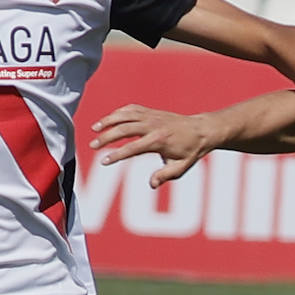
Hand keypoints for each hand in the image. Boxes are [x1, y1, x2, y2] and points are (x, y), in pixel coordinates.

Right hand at [90, 104, 215, 188]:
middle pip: (124, 129)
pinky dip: (118, 113)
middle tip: (92, 145)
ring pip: (125, 115)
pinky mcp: (151, 112)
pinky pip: (131, 109)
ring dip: (108, 121)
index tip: (104, 161)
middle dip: (106, 137)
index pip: (133, 148)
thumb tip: (151, 185)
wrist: (201, 130)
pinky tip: (108, 120)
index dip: (117, 155)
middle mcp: (153, 126)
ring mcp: (151, 116)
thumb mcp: (181, 168)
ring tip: (94, 129)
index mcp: (159, 141)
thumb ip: (165, 176)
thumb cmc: (190, 152)